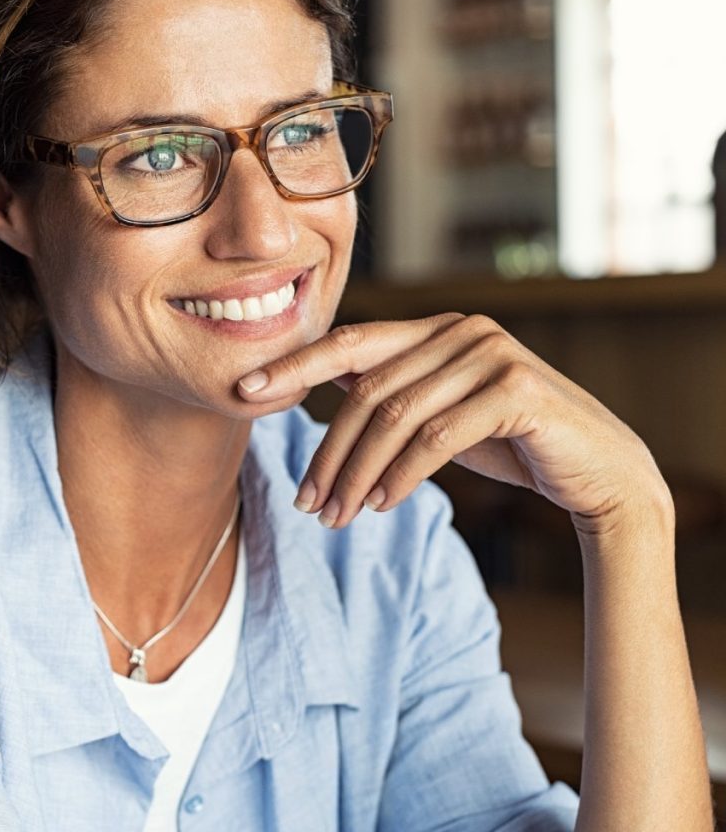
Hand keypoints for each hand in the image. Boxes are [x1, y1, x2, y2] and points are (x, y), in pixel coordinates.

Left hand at [237, 314, 667, 530]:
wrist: (598, 472)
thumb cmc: (511, 442)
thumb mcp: (440, 413)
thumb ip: (392, 392)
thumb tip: (320, 388)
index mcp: (435, 328)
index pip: (350, 342)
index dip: (294, 365)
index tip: (245, 391)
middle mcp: (461, 329)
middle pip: (367, 389)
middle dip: (329, 451)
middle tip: (305, 503)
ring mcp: (491, 354)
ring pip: (396, 416)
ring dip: (357, 472)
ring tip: (334, 516)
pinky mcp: (516, 389)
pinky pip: (437, 437)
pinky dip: (401, 475)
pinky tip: (380, 504)